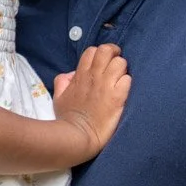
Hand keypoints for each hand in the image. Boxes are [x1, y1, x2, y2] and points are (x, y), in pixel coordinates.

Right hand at [51, 43, 130, 160]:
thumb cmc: (67, 118)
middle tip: (116, 64)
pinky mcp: (118, 97)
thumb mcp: (58, 97)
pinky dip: (127, 84)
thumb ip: (62, 82)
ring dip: (122, 69)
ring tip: (120, 79)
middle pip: (107, 50)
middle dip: (114, 54)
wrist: (77, 135)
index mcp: (81, 75)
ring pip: (120, 63)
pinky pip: (128, 80)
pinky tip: (124, 92)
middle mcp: (95, 76)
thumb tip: (71, 75)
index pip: (93, 51)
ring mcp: (107, 85)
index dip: (100, 54)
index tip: (104, 62)